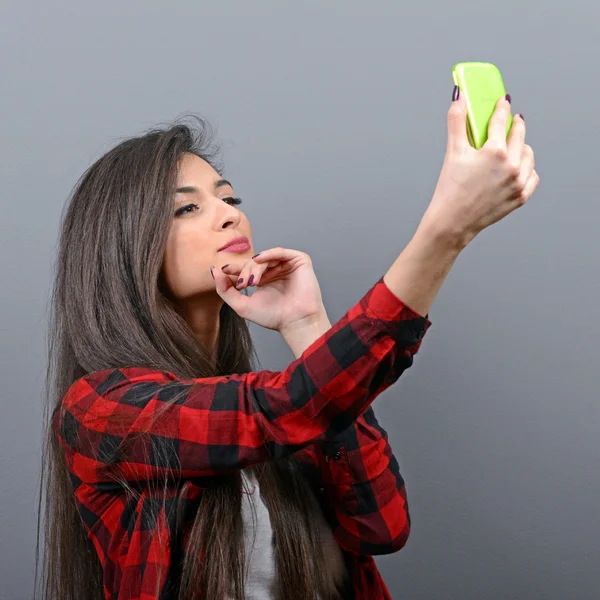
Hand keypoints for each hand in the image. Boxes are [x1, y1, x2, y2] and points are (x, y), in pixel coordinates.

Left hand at [211, 247, 325, 331]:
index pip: (246, 269)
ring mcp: (287, 265)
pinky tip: (259, 260)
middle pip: (253, 263)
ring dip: (255, 267)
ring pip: (265, 258)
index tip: (224, 270)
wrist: (295, 322)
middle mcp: (275, 271)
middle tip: (242, 285)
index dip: (234, 268)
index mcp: (264, 280)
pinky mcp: (299, 261)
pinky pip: (280, 252)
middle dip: (244, 271)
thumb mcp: (241, 305)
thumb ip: (225, 290)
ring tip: (252, 282)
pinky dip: (268, 254)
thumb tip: (214, 270)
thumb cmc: (273, 317)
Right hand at [423, 90, 539, 246]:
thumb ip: (457, 121)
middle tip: (512, 121)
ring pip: (528, 155)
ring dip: (522, 147)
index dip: (501, 108)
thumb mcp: (453, 152)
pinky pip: (532, 176)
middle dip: (515, 125)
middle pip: (519, 135)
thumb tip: (458, 97)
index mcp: (494, 152)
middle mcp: (511, 166)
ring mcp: (518, 182)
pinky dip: (527, 169)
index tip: (503, 102)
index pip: (501, 120)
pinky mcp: (520, 197)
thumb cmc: (450, 190)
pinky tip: (518, 167)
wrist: (452, 222)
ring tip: (513, 146)